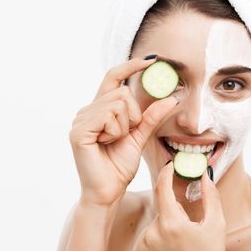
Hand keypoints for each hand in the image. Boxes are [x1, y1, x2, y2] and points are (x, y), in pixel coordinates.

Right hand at [68, 57, 178, 206]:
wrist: (108, 191)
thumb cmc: (119, 166)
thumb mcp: (140, 136)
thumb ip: (152, 116)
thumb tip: (171, 98)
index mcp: (100, 109)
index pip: (114, 77)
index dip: (131, 66)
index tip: (152, 59)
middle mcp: (87, 110)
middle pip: (122, 92)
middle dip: (133, 115)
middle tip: (124, 135)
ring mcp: (81, 119)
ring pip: (118, 103)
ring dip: (125, 126)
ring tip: (114, 142)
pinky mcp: (79, 131)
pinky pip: (109, 117)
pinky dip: (116, 132)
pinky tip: (106, 145)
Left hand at [131, 162, 226, 250]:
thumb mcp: (216, 224)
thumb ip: (210, 195)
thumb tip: (204, 174)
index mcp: (171, 223)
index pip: (162, 187)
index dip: (166, 173)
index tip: (170, 165)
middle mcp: (152, 233)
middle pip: (162, 207)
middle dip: (175, 208)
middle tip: (189, 221)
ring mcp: (141, 246)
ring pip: (154, 222)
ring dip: (166, 224)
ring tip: (182, 243)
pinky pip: (146, 237)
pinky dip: (157, 238)